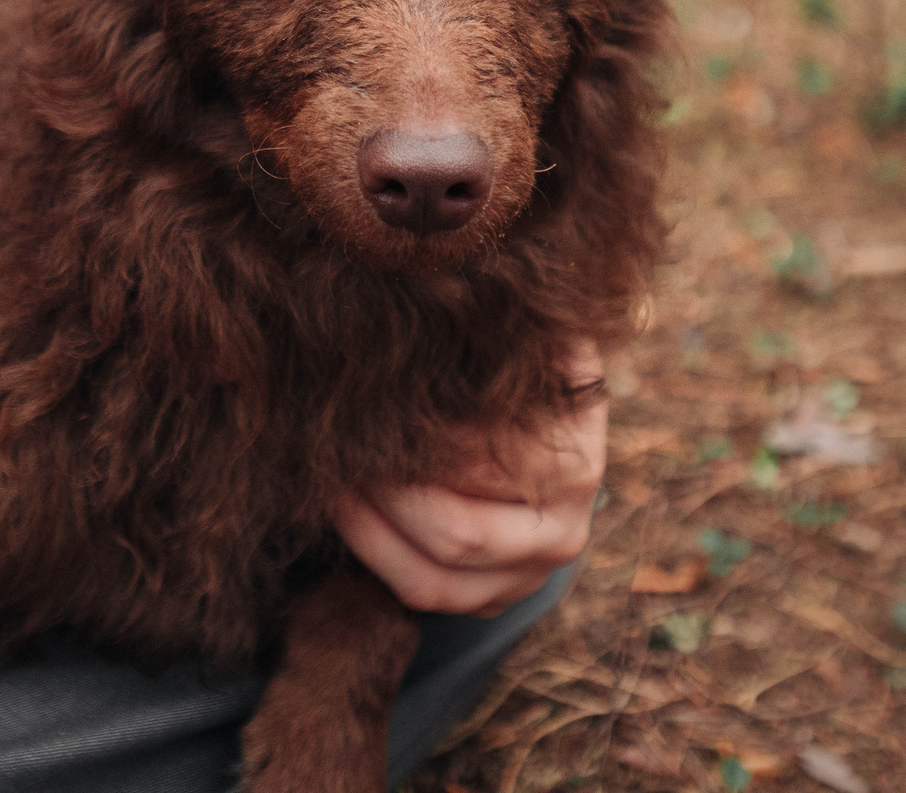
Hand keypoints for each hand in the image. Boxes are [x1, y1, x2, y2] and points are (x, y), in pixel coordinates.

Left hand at [333, 341, 608, 617]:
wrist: (545, 440)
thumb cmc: (521, 379)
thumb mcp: (529, 348)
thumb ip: (505, 333)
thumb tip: (451, 304)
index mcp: (575, 461)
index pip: (487, 461)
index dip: (422, 435)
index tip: (368, 399)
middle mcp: (565, 529)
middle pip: (458, 531)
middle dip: (384, 488)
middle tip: (334, 443)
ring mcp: (528, 575)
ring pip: (435, 574)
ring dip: (368, 525)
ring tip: (330, 473)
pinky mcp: (491, 601)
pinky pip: (423, 592)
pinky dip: (373, 552)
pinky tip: (342, 507)